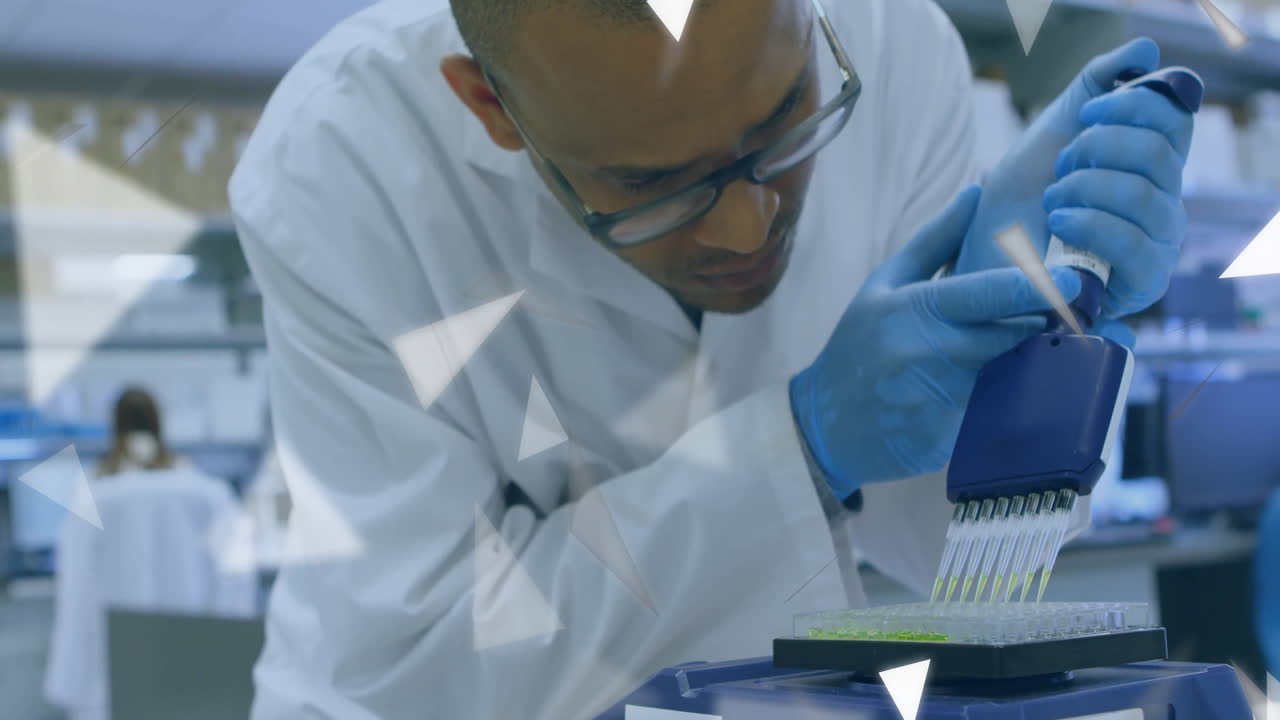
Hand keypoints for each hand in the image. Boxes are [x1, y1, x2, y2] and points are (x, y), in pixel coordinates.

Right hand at [791, 186, 1082, 499]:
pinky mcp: (951, 436)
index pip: (987, 294)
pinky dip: (1027, 399)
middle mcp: (927, 352)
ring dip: (1047, 363)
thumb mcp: (884, 285)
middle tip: (1092, 315)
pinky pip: (1002, 413)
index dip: (1036, 288)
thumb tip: (978, 190)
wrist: (824, 426)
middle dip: (1051, 326)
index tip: (1076, 281)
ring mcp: (939, 398)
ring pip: (1013, 376)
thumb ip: (935, 240)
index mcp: (914, 308)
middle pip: (1011, 336)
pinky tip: (1050, 392)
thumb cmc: (857, 347)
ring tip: (1082, 351)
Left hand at [955, 38, 1191, 325]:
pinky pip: (1140, 247)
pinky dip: (1094, 225)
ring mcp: (1156, 246)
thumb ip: (1094, 87)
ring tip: (1052, 200)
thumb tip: (1143, 51)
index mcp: (1150, 168)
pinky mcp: (1142, 285)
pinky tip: (1060, 221)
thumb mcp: (1051, 133)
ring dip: (1089, 187)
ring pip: (1149, 196)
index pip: (1175, 124)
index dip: (1134, 107)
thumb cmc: (1014, 204)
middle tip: (1060, 166)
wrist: (978, 262)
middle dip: (1101, 150)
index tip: (1085, 115)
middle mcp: (1162, 206)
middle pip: (1164, 156)